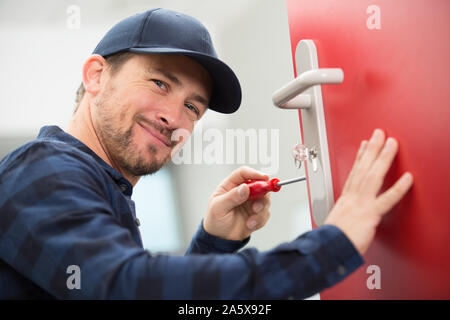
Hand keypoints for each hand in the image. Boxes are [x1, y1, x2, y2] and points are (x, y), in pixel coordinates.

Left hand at [204, 166, 270, 240]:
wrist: (220, 239)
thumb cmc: (215, 220)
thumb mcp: (218, 208)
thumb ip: (232, 197)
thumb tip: (245, 187)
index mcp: (230, 186)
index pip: (243, 173)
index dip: (254, 173)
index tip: (264, 178)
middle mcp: (243, 192)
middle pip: (259, 184)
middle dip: (262, 194)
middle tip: (256, 206)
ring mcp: (251, 202)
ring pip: (265, 199)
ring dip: (260, 211)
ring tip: (250, 221)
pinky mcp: (257, 213)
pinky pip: (266, 213)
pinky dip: (260, 220)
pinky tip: (250, 225)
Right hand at [324, 129, 413, 254]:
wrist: (327, 249)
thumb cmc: (331, 240)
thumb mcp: (336, 223)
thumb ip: (344, 215)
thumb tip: (346, 216)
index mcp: (345, 199)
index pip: (354, 172)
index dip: (360, 156)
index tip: (365, 144)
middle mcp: (352, 197)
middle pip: (363, 168)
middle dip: (372, 148)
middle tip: (379, 133)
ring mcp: (361, 204)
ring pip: (373, 176)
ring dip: (383, 158)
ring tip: (391, 143)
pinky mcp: (369, 215)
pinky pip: (386, 200)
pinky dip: (398, 188)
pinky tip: (408, 178)